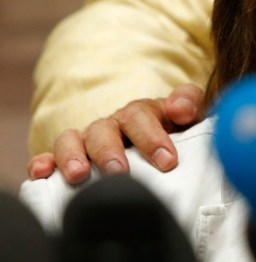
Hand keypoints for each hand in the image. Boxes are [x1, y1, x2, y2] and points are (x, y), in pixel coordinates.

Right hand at [26, 83, 205, 184]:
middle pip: (104, 130)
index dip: (152, 137)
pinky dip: (42, 163)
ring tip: (78, 175)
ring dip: (72, 156)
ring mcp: (87, 142)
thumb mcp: (188, 115)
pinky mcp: (68, 160)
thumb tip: (181, 108)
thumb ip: (189, 103)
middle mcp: (110, 125)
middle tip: (120, 171)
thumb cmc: (173, 130)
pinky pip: (49, 157)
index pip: (141, 116)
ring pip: (72, 141)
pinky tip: (43, 173)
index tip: (167, 161)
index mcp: (140, 113)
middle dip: (110, 151)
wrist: (157, 142)